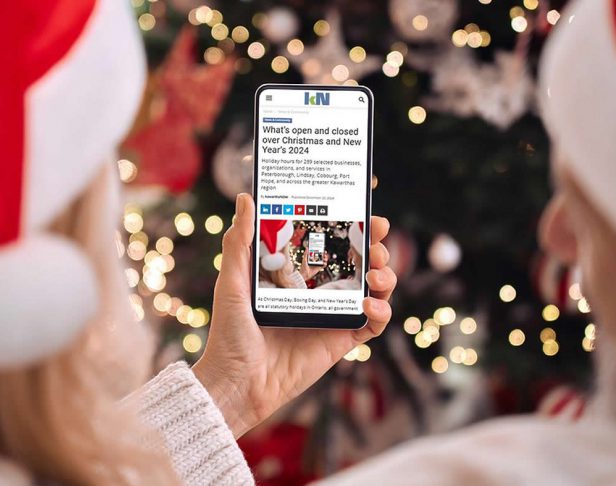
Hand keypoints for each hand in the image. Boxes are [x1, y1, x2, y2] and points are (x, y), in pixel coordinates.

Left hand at [192, 194, 395, 437]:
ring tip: (377, 270)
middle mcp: (317, 289)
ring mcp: (332, 313)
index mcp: (295, 271)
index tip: (361, 201)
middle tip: (378, 230)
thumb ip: (239, 242)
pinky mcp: (341, 339)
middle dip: (375, 241)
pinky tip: (370, 304)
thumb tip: (246, 198)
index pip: (328, 239)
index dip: (349, 221)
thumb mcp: (231, 282)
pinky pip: (373, 324)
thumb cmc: (230, 333)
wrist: (238, 382)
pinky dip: (381, 312)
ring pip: (373, 287)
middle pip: (357, 259)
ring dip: (385, 273)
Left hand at [298, 241, 323, 280]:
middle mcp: (315, 260)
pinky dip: (325, 264)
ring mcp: (317, 264)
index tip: (322, 249)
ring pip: (323, 260)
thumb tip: (306, 248)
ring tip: (325, 258)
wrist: (304, 274)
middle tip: (325, 253)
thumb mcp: (304, 259)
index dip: (320, 251)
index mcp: (312, 258)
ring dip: (325, 258)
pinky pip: (323, 265)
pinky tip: (324, 263)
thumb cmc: (303, 267)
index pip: (317, 253)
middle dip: (324, 254)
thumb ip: (306, 253)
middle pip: (321, 256)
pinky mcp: (319, 268)